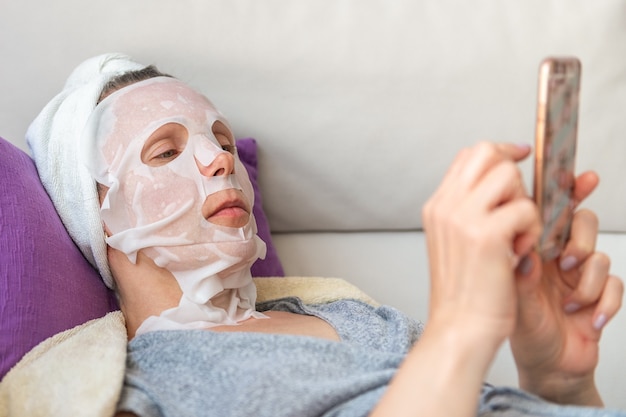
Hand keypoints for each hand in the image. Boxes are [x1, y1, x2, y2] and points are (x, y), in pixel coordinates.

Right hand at [422, 142, 540, 356]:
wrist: (459, 328)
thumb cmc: (464, 293)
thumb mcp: (455, 242)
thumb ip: (469, 210)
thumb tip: (501, 183)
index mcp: (436, 207)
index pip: (469, 156)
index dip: (499, 153)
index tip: (519, 159)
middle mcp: (445, 206)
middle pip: (486, 153)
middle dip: (514, 173)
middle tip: (519, 206)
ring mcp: (462, 217)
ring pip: (509, 175)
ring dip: (524, 203)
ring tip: (517, 235)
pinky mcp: (486, 234)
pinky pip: (526, 208)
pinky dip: (532, 230)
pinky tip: (520, 252)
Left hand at [511, 171, 623, 405]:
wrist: (546, 367)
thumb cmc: (523, 331)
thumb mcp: (514, 299)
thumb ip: (519, 272)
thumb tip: (526, 246)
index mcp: (533, 251)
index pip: (549, 212)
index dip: (566, 192)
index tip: (581, 178)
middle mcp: (557, 258)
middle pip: (582, 224)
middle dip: (579, 239)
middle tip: (567, 261)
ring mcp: (581, 276)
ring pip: (600, 255)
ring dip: (587, 281)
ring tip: (570, 302)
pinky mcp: (600, 295)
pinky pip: (614, 285)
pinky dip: (603, 303)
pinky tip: (586, 318)